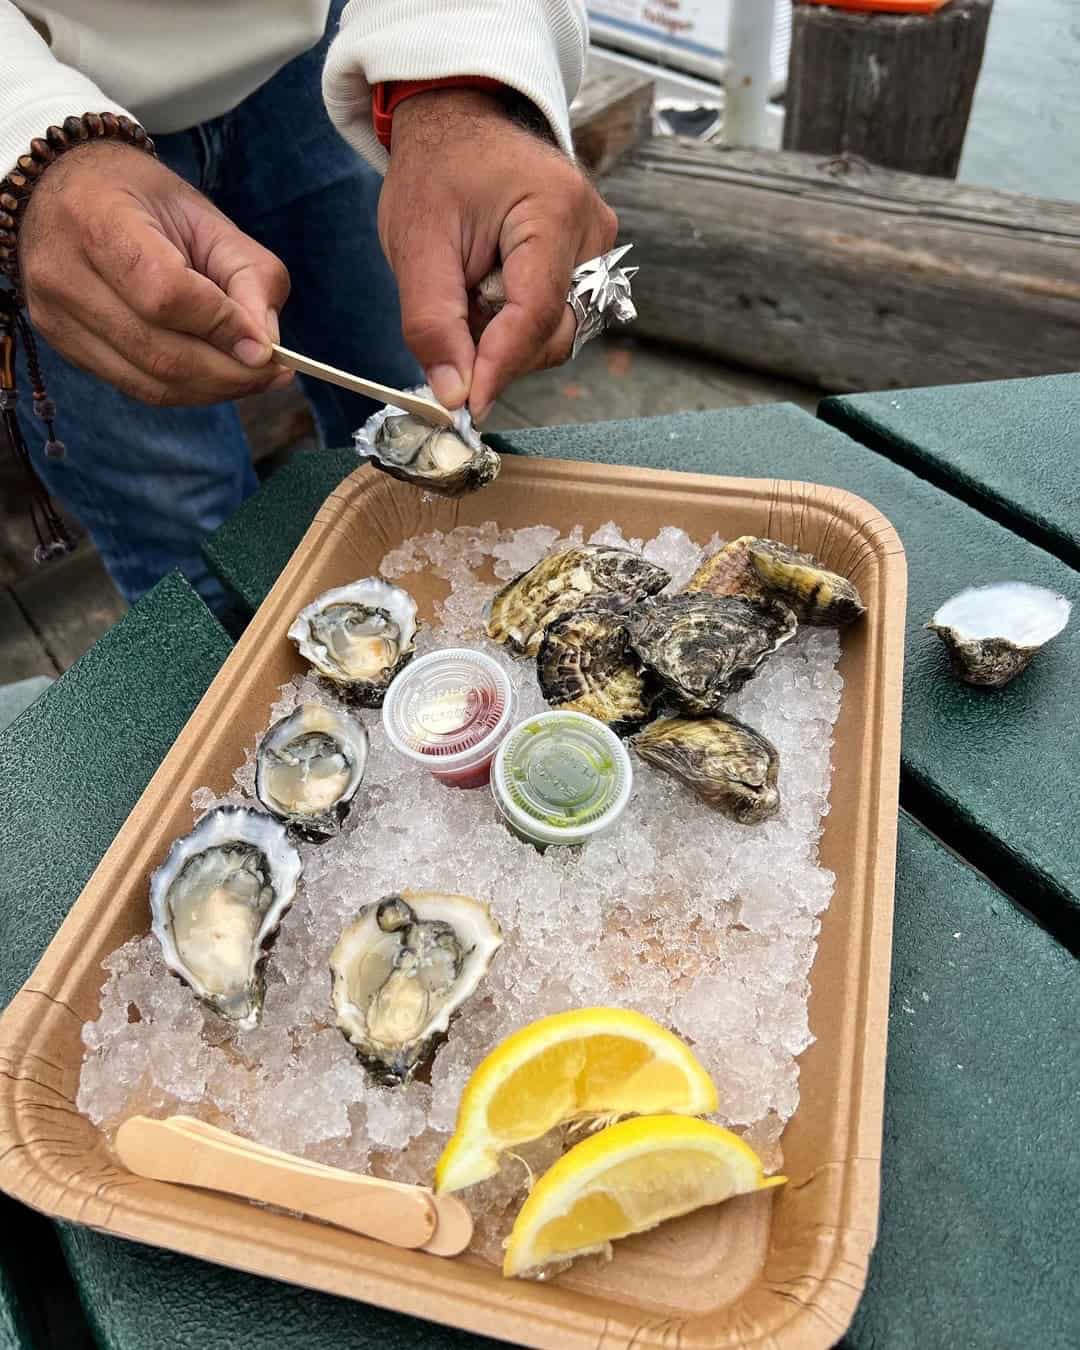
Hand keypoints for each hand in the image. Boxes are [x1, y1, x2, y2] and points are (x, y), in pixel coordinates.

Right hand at [19, 141, 292, 406]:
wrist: (62, 190)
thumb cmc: (142, 200)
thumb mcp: (206, 219)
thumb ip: (249, 276)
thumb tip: (266, 348)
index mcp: (97, 219)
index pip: (165, 293)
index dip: (221, 327)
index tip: (268, 347)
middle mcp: (64, 273)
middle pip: (160, 352)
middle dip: (229, 374)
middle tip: (273, 373)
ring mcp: (55, 316)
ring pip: (150, 382)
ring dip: (214, 390)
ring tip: (253, 377)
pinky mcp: (63, 345)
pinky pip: (137, 387)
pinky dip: (186, 390)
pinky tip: (217, 378)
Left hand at [379, 89, 617, 420]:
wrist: (459, 128)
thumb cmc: (437, 174)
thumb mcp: (416, 245)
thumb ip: (432, 323)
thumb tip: (453, 395)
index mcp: (553, 209)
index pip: (535, 313)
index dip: (500, 366)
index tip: (467, 406)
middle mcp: (592, 231)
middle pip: (552, 332)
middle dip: (499, 350)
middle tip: (451, 327)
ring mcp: (598, 249)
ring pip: (557, 334)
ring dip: (506, 338)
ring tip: (469, 294)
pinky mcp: (590, 264)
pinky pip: (557, 320)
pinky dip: (517, 326)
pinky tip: (490, 296)